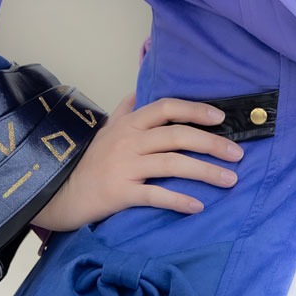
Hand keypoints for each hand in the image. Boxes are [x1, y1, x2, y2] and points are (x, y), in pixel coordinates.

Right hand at [32, 92, 244, 232]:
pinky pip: (156, 195)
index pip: (166, 108)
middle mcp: (128, 141)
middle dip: (212, 143)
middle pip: (177, 136)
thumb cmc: (87, 161)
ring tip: (230, 180)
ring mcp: (124, 167)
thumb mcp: (104, 129)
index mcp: (128, 124)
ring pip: (173, 164)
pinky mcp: (120, 193)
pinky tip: (198, 206)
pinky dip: (179, 200)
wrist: (57, 193)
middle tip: (237, 154)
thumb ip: (124, 109)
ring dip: (206, 172)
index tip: (220, 118)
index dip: (195, 110)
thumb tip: (138, 89)